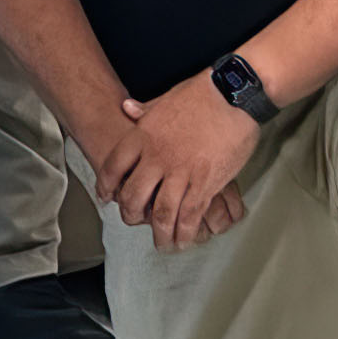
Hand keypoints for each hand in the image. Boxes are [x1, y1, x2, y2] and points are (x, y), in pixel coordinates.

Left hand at [100, 76, 259, 250]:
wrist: (232, 96)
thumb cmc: (200, 95)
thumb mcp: (164, 100)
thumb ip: (143, 111)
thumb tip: (126, 108)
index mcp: (142, 136)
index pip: (113, 167)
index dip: (106, 185)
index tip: (106, 197)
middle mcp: (157, 157)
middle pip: (133, 195)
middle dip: (130, 215)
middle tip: (134, 222)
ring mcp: (181, 173)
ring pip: (162, 213)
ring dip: (160, 233)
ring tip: (162, 244)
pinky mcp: (206, 183)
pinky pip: (190, 215)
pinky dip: (186, 232)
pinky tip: (184, 240)